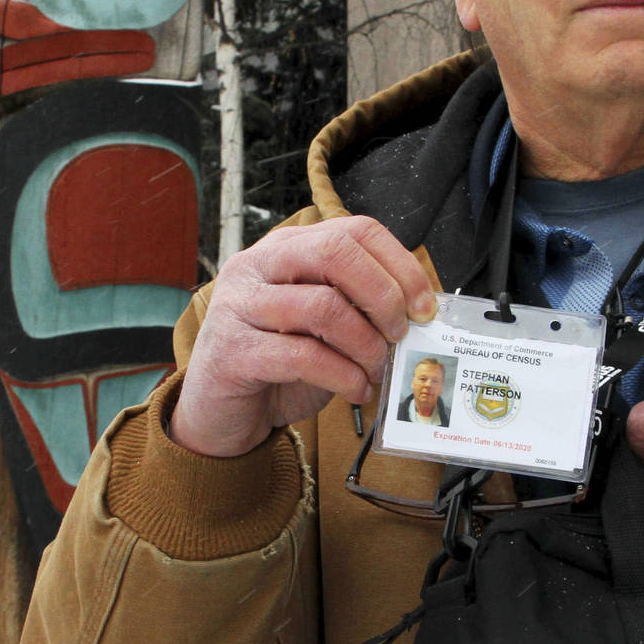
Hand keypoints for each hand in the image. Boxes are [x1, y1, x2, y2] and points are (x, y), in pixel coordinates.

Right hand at [170, 216, 437, 456]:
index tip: (424, 306)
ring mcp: (239, 306)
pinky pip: (302, 356)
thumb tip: (418, 312)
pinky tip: (355, 390)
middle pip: (336, 253)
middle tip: (400, 333)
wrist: (219, 414)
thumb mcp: (322, 327)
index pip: (354, 230)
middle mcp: (257, 266)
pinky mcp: (232, 352)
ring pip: (323, 307)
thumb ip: (357, 308)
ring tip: (374, 369)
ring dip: (365, 344)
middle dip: (384, 295)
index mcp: (285, 248)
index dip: (400, 264)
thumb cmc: (278, 366)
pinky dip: (343, 376)